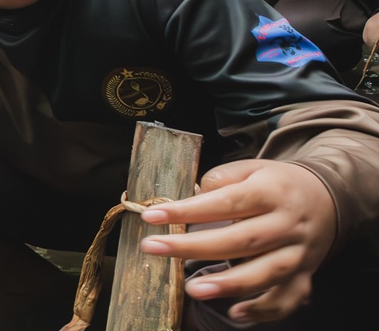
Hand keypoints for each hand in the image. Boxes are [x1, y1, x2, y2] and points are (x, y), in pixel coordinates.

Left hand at [138, 159, 334, 324]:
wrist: (329, 199)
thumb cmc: (276, 184)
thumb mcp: (251, 168)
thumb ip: (220, 179)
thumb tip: (191, 196)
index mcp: (271, 192)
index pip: (226, 202)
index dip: (189, 210)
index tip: (152, 216)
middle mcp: (287, 224)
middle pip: (242, 240)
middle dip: (194, 247)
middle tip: (154, 248)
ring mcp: (298, 253)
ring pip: (266, 273)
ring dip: (229, 284)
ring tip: (193, 289)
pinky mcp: (305, 275)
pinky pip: (286, 298)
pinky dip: (263, 309)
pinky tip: (235, 313)